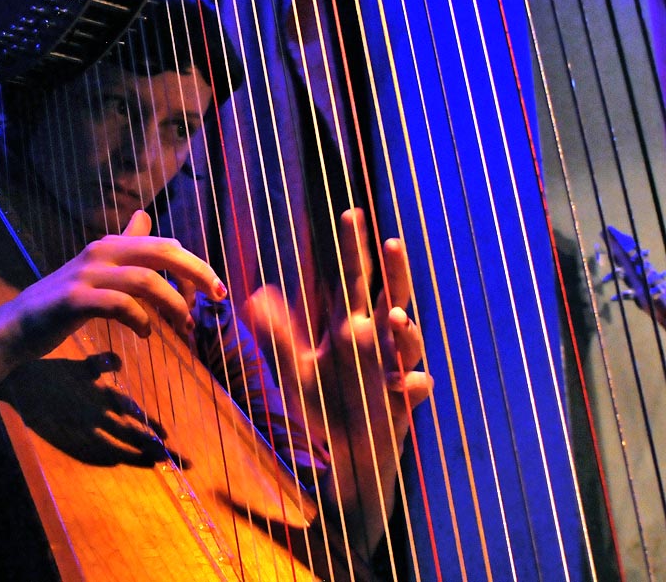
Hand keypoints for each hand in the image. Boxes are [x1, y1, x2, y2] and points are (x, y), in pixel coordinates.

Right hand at [7, 210, 226, 362]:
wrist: (17, 326)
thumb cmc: (63, 301)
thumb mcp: (97, 268)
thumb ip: (124, 245)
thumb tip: (144, 216)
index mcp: (112, 245)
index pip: (166, 245)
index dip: (196, 267)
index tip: (213, 292)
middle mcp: (102, 252)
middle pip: (163, 252)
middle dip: (197, 274)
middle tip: (217, 298)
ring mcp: (87, 275)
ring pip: (146, 280)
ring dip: (173, 304)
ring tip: (183, 327)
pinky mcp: (75, 300)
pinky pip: (120, 305)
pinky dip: (141, 319)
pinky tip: (146, 333)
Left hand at [245, 208, 430, 553]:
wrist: (342, 458)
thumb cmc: (323, 407)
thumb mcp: (293, 369)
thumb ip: (277, 333)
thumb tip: (256, 293)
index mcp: (350, 327)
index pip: (354, 279)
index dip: (353, 248)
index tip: (350, 213)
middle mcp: (376, 342)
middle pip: (394, 295)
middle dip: (395, 270)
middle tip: (390, 242)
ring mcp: (393, 368)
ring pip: (409, 338)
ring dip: (405, 328)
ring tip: (394, 319)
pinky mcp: (402, 401)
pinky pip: (415, 386)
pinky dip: (410, 383)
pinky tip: (398, 386)